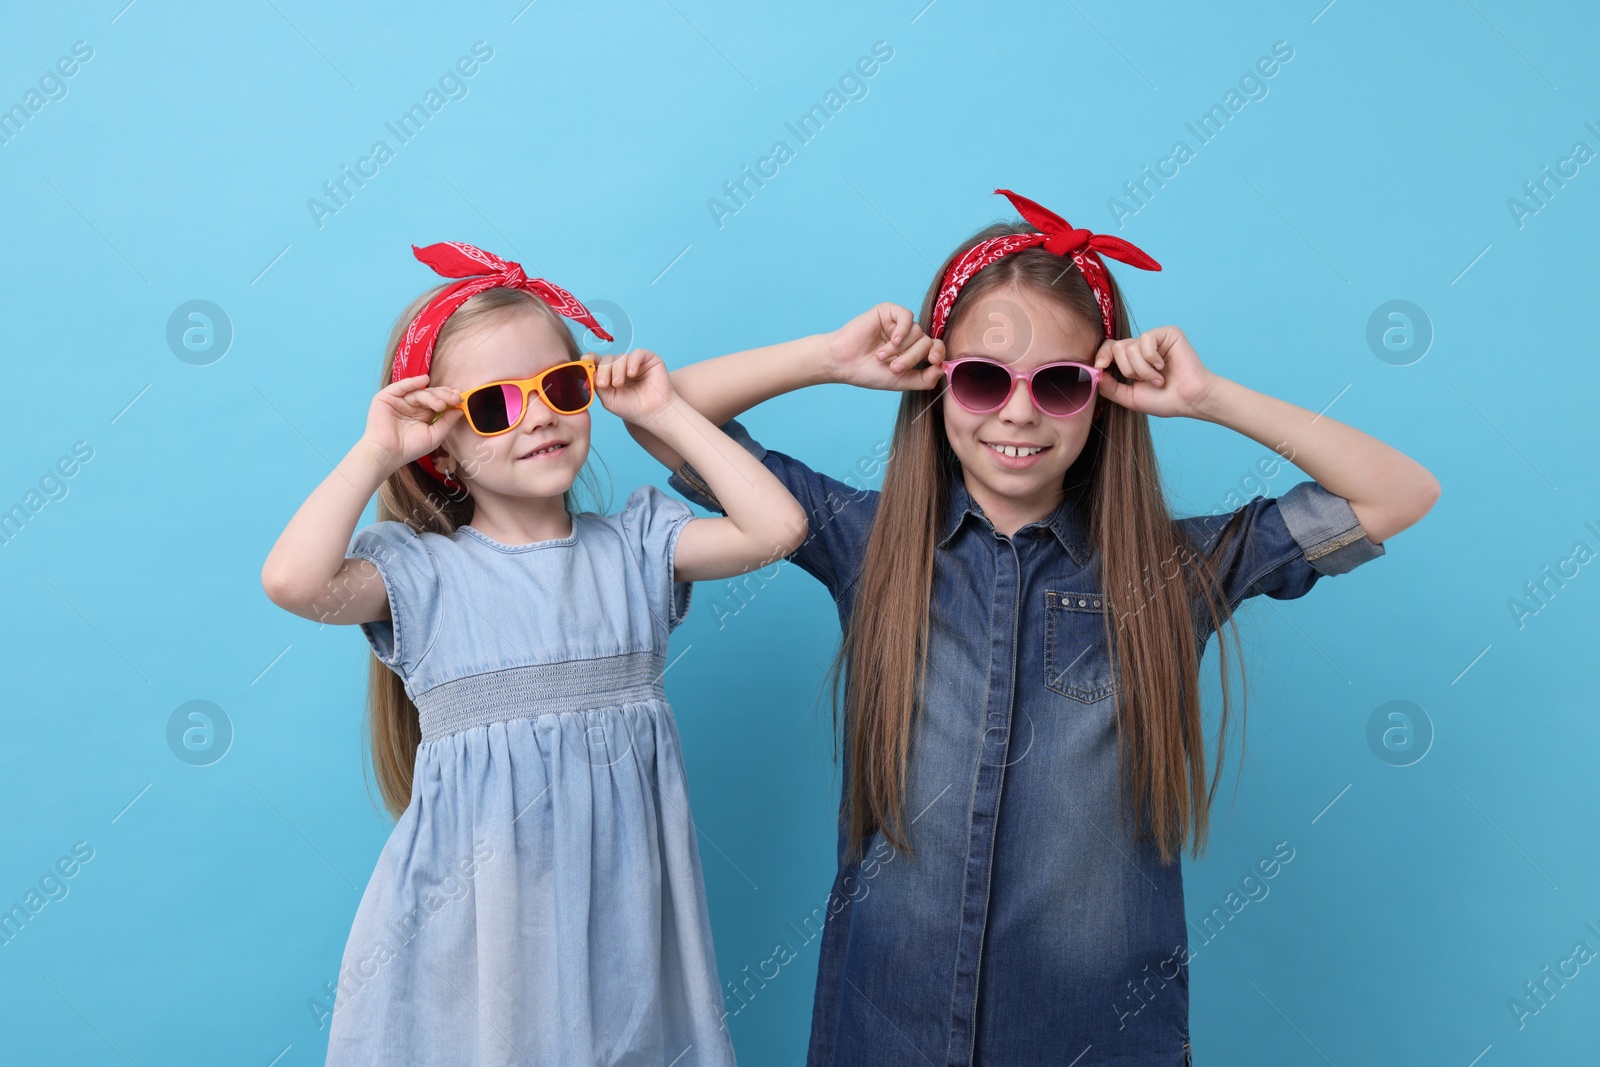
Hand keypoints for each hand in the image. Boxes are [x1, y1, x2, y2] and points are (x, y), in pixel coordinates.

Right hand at [360, 374, 462, 471]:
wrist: (387, 453)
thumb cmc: (410, 448)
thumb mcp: (434, 435)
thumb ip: (447, 422)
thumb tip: (460, 410)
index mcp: (423, 414)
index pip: (438, 401)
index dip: (448, 398)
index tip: (459, 398)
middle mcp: (413, 405)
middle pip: (431, 394)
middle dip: (444, 396)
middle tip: (455, 398)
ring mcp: (400, 400)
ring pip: (419, 392)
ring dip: (432, 396)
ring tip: (440, 404)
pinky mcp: (387, 397)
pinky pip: (401, 386)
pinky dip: (412, 382)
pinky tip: (424, 380)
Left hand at [593, 349, 674, 424]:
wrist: (653, 413)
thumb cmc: (632, 408)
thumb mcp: (608, 399)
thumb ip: (597, 384)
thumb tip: (588, 370)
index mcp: (611, 375)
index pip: (598, 362)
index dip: (590, 359)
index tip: (584, 361)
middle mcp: (622, 366)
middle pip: (607, 359)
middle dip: (603, 370)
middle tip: (604, 384)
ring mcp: (636, 362)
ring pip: (620, 357)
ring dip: (617, 370)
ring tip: (619, 384)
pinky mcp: (649, 359)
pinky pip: (637, 354)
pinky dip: (632, 362)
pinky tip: (631, 374)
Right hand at [826, 303, 945, 391]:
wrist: (843, 363)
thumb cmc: (869, 373)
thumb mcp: (901, 381)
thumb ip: (924, 379)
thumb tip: (942, 368)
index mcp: (913, 352)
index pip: (936, 348)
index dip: (939, 353)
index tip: (933, 361)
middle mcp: (908, 337)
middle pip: (927, 342)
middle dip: (912, 357)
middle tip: (893, 368)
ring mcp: (899, 324)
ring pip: (917, 332)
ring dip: (900, 349)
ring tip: (880, 357)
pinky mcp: (888, 312)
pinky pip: (907, 316)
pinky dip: (902, 330)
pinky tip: (891, 340)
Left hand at [1093, 325, 1218, 419]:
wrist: (1189, 400)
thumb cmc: (1164, 400)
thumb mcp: (1130, 397)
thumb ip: (1110, 388)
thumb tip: (1095, 372)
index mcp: (1133, 359)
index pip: (1110, 348)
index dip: (1102, 356)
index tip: (1101, 367)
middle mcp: (1143, 347)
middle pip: (1117, 348)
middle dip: (1128, 370)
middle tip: (1146, 381)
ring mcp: (1155, 339)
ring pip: (1130, 347)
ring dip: (1142, 370)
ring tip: (1158, 379)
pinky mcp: (1168, 333)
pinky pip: (1145, 340)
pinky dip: (1151, 359)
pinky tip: (1163, 366)